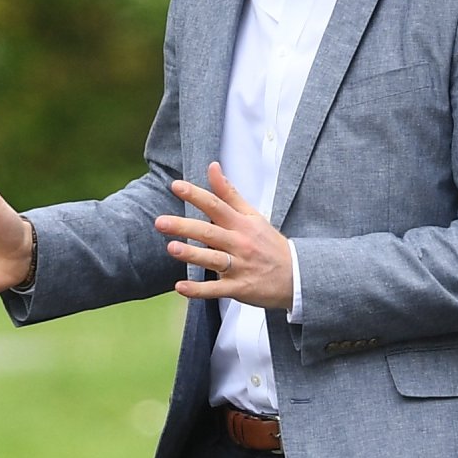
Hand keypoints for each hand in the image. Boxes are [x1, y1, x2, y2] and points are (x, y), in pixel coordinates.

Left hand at [156, 162, 293, 309]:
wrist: (297, 276)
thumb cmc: (269, 243)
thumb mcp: (253, 215)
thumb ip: (229, 192)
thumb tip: (212, 167)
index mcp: (241, 223)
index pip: (216, 205)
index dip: (196, 195)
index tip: (176, 186)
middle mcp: (239, 243)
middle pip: (209, 232)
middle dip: (184, 226)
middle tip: (160, 222)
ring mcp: (240, 266)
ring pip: (213, 259)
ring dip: (192, 254)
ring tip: (171, 248)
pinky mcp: (240, 288)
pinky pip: (217, 289)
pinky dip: (199, 289)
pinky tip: (180, 287)